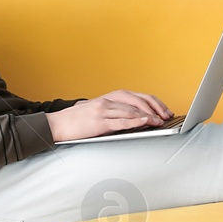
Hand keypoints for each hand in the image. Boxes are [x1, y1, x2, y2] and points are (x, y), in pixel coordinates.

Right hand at [47, 90, 174, 141]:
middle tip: (166, 116)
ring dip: (148, 116)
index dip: (153, 103)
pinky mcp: (98, 122)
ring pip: (131, 110)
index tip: (164, 110)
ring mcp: (103, 110)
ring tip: (160, 121)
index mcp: (109, 97)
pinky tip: (144, 123)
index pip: (137, 96)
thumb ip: (115, 112)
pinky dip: (134, 121)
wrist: (56, 125)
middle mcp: (107, 101)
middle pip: (137, 101)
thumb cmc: (77, 121)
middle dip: (155, 108)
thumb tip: (137, 119)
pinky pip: (120, 121)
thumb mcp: (97, 111)